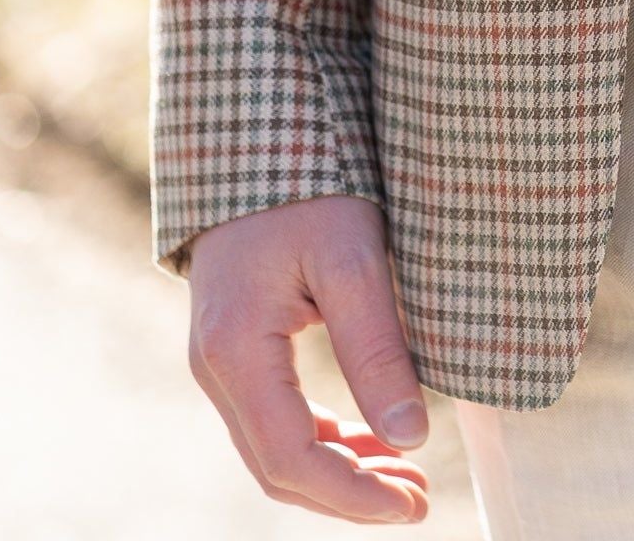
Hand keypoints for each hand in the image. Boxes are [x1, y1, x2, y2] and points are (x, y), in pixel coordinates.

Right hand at [186, 195, 432, 524]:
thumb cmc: (309, 181)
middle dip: (349, 494)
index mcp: (236, 350)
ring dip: (339, 471)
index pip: (292, 457)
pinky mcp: (235, 344)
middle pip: (277, 466)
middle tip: (420, 501)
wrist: (257, 130)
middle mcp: (214, 366)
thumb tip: (413, 435)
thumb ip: (378, 347)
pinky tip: (372, 437)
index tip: (414, 504)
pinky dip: (323, 438)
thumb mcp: (354, 257)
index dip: (353, 494)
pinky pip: (273, 416)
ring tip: (407, 478)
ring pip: (273, 446)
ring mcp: (218, 358)